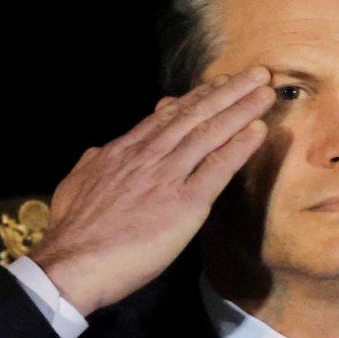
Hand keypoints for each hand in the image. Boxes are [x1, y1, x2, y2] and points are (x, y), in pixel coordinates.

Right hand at [28, 66, 274, 314]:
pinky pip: (218, 169)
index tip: (218, 83)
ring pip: (210, 134)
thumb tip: (98, 150)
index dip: (196, 99)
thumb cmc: (72, 232)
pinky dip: (240, 147)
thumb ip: (91, 164)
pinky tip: (259, 131)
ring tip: (265, 91)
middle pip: (194, 116)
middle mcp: (149, 156)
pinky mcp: (185, 203)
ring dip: (241, 110)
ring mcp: (168, 177)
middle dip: (228, 92)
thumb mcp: (74, 184)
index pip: (167, 118)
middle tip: (256, 74)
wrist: (73, 263)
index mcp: (124, 152)